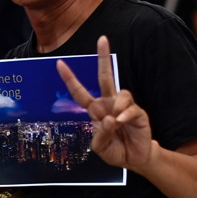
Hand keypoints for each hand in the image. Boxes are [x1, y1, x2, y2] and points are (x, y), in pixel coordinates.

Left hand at [56, 36, 153, 169]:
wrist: (134, 158)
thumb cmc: (114, 149)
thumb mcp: (100, 147)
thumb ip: (100, 135)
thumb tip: (109, 119)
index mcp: (95, 110)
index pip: (79, 92)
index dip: (70, 79)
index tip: (59, 63)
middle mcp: (109, 103)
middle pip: (105, 76)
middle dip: (103, 58)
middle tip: (102, 39)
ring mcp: (123, 106)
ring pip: (121, 92)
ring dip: (116, 107)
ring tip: (116, 124)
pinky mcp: (138, 113)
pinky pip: (131, 108)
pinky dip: (125, 114)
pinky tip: (122, 121)